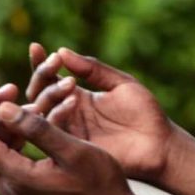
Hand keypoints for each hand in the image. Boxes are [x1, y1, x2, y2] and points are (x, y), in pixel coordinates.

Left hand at [0, 79, 139, 194]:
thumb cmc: (101, 186)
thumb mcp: (74, 152)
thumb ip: (39, 130)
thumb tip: (5, 108)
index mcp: (17, 178)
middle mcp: (9, 187)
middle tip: (9, 87)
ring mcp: (17, 191)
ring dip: (1, 123)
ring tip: (25, 100)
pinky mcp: (27, 190)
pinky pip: (7, 158)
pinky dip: (13, 135)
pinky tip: (35, 121)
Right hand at [25, 43, 176, 181]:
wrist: (158, 144)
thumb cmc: (144, 112)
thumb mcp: (120, 83)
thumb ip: (93, 69)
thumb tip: (62, 51)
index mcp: (77, 96)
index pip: (50, 79)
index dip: (40, 63)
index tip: (35, 46)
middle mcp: (67, 114)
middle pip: (39, 94)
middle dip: (43, 76)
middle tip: (54, 63)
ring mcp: (68, 132)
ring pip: (42, 112)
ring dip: (50, 94)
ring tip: (69, 82)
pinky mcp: (71, 148)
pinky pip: (54, 131)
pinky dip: (58, 114)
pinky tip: (73, 100)